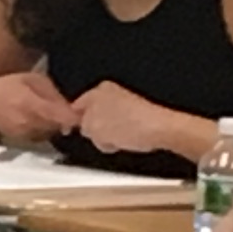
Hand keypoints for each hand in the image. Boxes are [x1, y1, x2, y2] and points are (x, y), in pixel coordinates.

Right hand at [0, 69, 79, 141]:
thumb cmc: (7, 87)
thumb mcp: (32, 80)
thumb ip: (52, 93)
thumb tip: (71, 105)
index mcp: (31, 104)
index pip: (62, 116)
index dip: (76, 116)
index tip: (85, 112)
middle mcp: (28, 122)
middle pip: (60, 125)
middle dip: (68, 119)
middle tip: (74, 110)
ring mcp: (25, 133)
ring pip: (53, 132)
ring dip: (57, 124)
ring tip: (56, 112)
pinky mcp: (23, 139)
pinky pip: (43, 135)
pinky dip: (48, 129)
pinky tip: (43, 119)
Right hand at [67, 81, 189, 158]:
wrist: (161, 130)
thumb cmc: (131, 126)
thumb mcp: (94, 129)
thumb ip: (82, 126)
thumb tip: (83, 127)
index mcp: (98, 90)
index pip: (74, 107)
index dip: (72, 123)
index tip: (70, 133)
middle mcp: (112, 92)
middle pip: (90, 115)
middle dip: (92, 130)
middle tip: (99, 138)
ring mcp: (126, 102)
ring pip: (105, 124)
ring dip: (106, 136)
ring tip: (115, 141)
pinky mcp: (137, 113)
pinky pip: (120, 127)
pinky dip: (120, 135)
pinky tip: (125, 140)